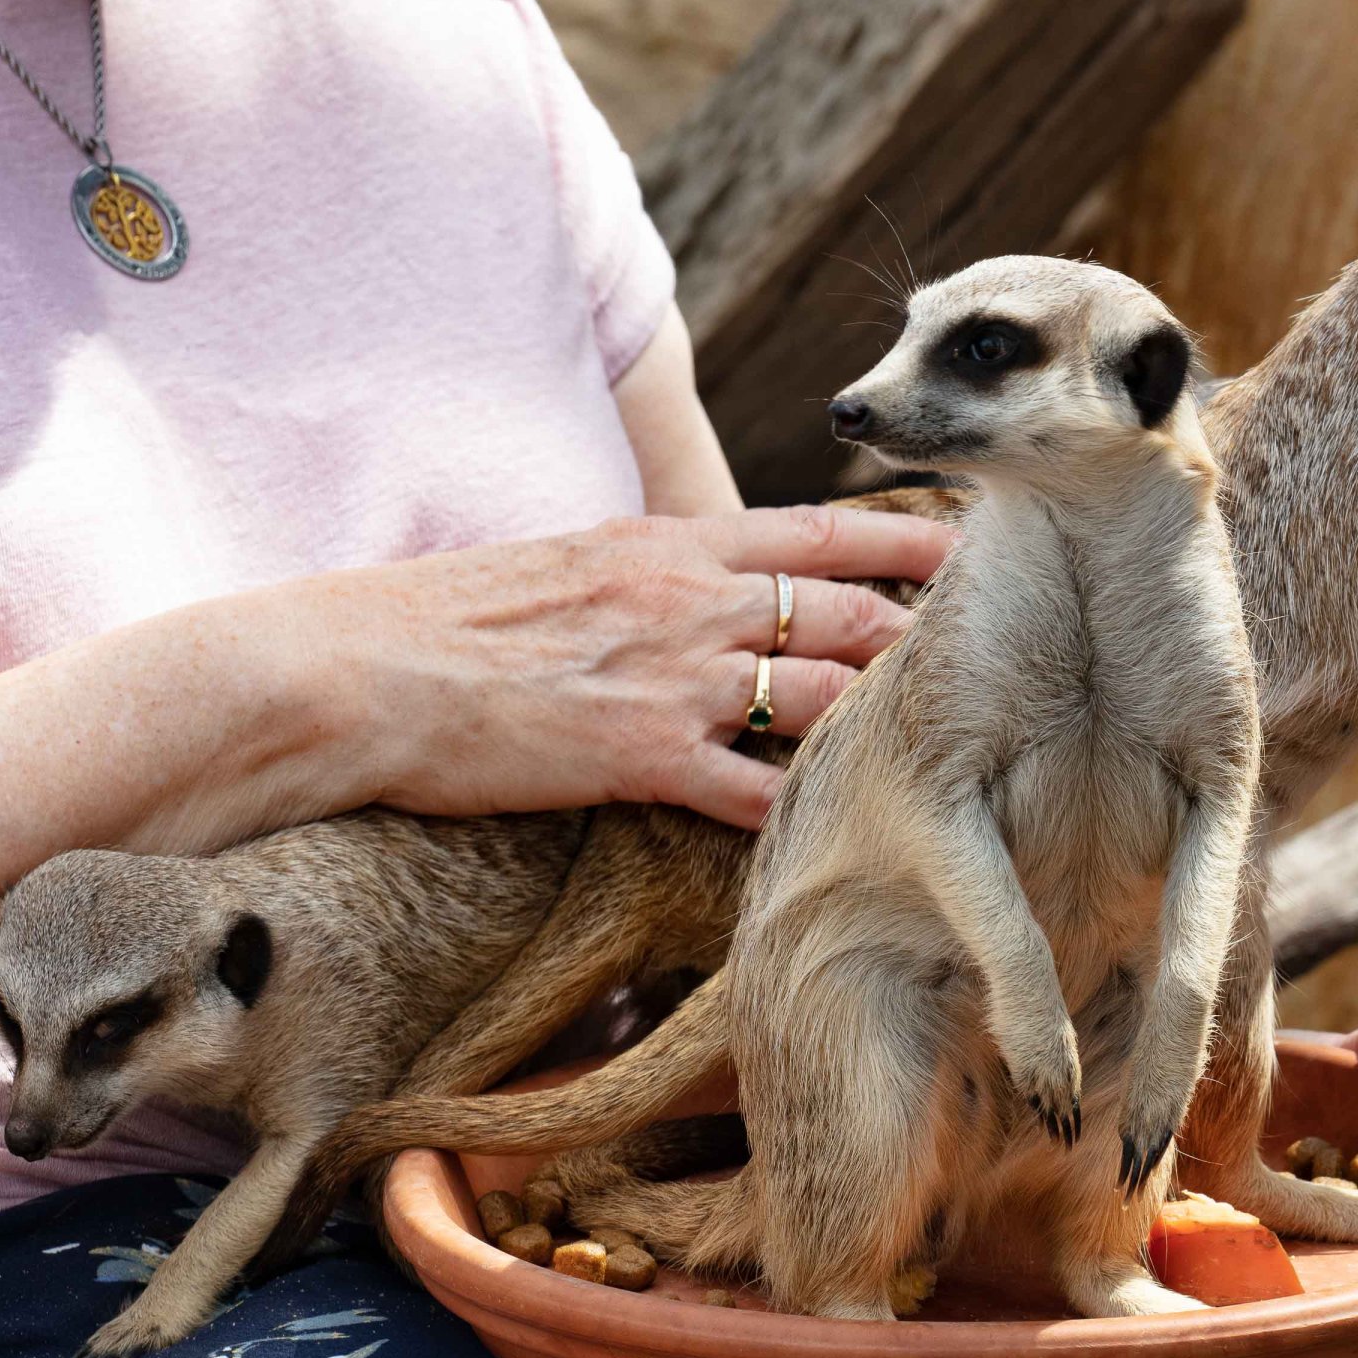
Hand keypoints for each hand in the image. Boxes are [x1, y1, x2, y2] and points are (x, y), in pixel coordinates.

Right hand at [275, 504, 954, 829]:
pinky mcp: (639, 756)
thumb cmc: (437, 623)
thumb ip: (642, 577)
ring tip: (953, 749)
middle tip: (1004, 657)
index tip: (978, 535)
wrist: (353, 670)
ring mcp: (669, 678)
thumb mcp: (560, 566)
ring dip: (887, 724)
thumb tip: (692, 592)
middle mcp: (685, 600)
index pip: (817, 527)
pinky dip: (806, 808)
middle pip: (845, 613)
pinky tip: (853, 830)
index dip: (908, 535)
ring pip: (822, 696)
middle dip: (928, 639)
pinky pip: (753, 788)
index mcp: (666, 543)